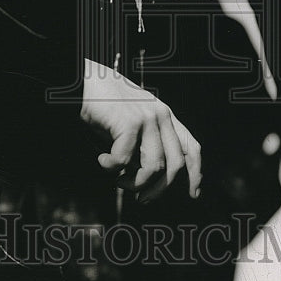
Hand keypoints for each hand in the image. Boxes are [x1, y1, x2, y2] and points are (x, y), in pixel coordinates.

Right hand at [80, 59, 201, 201]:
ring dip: (134, 183)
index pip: (192, 147)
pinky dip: (111, 167)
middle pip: (175, 165)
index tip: (193, 195)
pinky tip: (102, 160)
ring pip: (154, 168)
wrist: (84, 81)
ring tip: (118, 180)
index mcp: (165, 116)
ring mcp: (147, 118)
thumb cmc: (105, 105)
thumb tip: (149, 178)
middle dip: (160, 190)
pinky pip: (125, 160)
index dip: (195, 173)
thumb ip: (144, 144)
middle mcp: (161, 116)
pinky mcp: (129, 122)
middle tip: (142, 199)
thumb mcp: (132, 123)